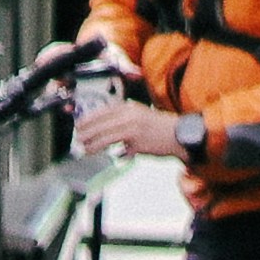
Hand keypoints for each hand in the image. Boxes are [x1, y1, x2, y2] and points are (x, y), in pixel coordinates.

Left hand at [73, 100, 193, 162]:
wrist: (181, 135)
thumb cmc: (161, 128)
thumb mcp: (142, 117)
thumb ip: (125, 121)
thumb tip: (106, 130)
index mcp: (131, 107)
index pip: (103, 111)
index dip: (89, 118)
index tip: (79, 125)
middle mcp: (130, 115)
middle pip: (101, 122)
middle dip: (86, 131)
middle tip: (78, 138)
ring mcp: (133, 127)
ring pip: (105, 134)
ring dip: (91, 142)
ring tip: (83, 148)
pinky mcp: (136, 141)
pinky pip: (114, 145)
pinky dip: (101, 148)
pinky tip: (95, 152)